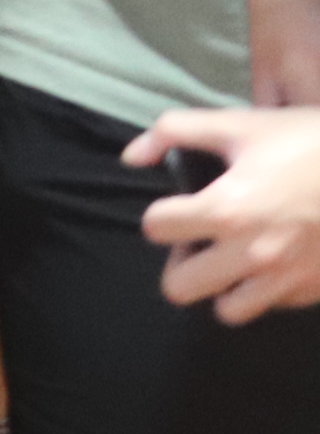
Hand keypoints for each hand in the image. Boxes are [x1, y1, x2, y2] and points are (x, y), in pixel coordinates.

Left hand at [128, 106, 319, 320]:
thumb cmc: (309, 142)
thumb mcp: (240, 123)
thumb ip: (175, 132)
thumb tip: (132, 157)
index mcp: (226, 211)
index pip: (155, 228)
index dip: (162, 213)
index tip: (180, 205)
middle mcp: (251, 254)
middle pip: (179, 288)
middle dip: (182, 262)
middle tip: (201, 239)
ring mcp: (287, 279)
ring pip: (228, 310)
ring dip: (224, 286)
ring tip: (236, 256)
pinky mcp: (316, 291)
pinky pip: (275, 305)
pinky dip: (268, 289)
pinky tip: (277, 259)